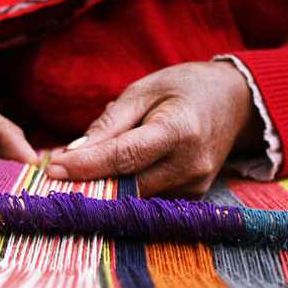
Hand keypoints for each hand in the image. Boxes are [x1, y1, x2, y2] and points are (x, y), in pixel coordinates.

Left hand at [46, 61, 261, 196]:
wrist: (234, 102)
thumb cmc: (184, 88)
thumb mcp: (144, 90)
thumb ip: (110, 123)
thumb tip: (74, 152)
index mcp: (179, 131)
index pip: (125, 157)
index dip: (87, 166)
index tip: (54, 169)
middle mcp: (191, 165)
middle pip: (128, 185)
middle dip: (89, 182)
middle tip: (54, 176)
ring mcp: (195, 186)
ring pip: (136, 197)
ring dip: (105, 188)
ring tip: (82, 171)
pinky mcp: (194, 197)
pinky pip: (149, 198)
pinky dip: (126, 189)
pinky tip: (112, 176)